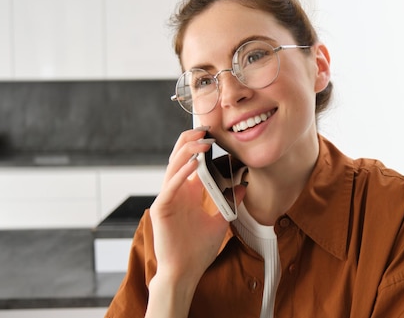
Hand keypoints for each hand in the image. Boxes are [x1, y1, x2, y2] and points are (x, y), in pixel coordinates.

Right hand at [148, 127, 243, 285]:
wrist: (185, 272)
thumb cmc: (199, 249)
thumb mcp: (220, 220)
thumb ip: (229, 201)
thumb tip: (243, 184)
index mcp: (188, 192)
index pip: (191, 161)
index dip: (200, 146)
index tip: (214, 134)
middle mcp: (176, 192)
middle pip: (179, 158)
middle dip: (191, 141)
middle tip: (206, 130)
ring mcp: (167, 199)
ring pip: (173, 167)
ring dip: (187, 152)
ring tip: (202, 141)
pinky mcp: (161, 209)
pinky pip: (171, 186)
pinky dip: (181, 173)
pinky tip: (193, 164)